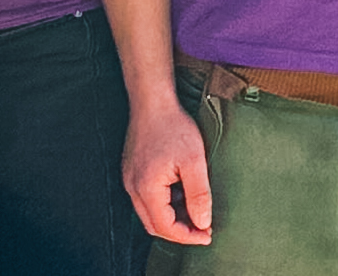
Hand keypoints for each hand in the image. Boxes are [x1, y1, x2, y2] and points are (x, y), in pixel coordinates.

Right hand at [122, 97, 212, 244]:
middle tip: (203, 230)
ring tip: (196, 210)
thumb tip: (203, 223)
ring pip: (149, 213)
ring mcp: (130, 179)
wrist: (152, 101)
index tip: (208, 235)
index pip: (165, 227)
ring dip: (172, 218)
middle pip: (154, 225)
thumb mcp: (194, 161)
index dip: (187, 236)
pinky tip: (182, 193)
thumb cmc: (173, 126)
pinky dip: (165, 204)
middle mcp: (133, 187)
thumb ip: (199, 195)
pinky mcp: (132, 171)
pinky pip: (147, 198)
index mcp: (147, 187)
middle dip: (179, 232)